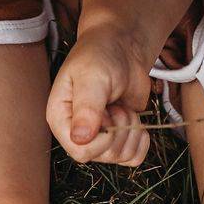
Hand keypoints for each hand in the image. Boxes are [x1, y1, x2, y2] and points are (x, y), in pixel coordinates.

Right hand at [46, 29, 154, 166]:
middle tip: (115, 103)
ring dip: (131, 129)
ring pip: (122, 156)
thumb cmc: (100, 55)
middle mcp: (77, 133)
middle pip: (105, 155)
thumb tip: (80, 138)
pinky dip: (142, 140)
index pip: (80, 152)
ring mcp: (99, 138)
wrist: (122, 46)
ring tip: (121, 106)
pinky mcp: (119, 137)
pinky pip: (134, 156)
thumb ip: (87, 108)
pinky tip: (136, 120)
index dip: (103, 138)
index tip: (107, 110)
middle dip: (120, 128)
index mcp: (61, 119)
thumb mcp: (92, 77)